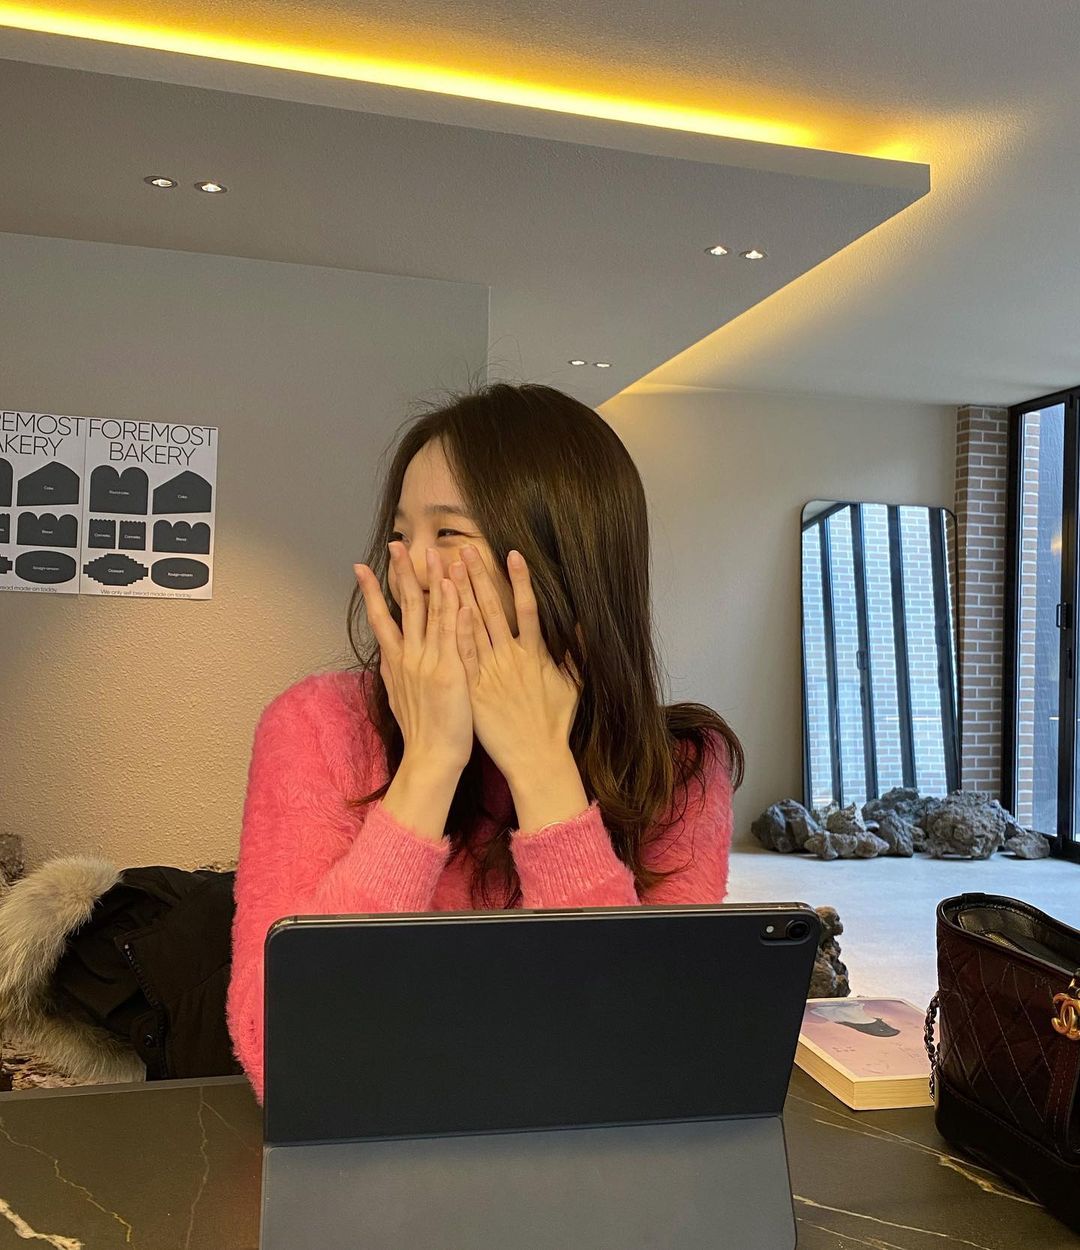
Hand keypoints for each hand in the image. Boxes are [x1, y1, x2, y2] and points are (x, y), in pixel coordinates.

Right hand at [354, 543, 473, 771]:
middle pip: (404, 606)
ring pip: (430, 612)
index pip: (381, 618)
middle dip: (400, 572)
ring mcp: (429, 662)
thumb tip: (387, 656)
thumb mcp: (400, 695)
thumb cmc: (421, 731)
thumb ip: (396, 671)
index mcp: (395, 662)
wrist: (431, 758)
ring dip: (430, 579)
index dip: (372, 591)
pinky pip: (452, 633)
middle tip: (396, 544)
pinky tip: (453, 587)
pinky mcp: (450, 672)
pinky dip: (452, 608)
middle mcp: (408, 657)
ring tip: (430, 552)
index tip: (361, 567)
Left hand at [449, 545, 581, 780]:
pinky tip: (443, 610)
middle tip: (466, 550)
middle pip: (493, 608)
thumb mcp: (573, 685)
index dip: (520, 579)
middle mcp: (511, 657)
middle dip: (480, 577)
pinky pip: (461, 655)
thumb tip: (581, 624)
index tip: (512, 553)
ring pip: (473, 626)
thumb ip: (575, 652)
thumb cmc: (554, 724)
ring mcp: (490, 672)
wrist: (535, 757)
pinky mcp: (473, 689)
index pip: (527, 607)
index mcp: (535, 654)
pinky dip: (454, 631)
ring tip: (449, 569)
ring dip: (460, 596)